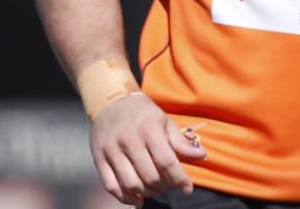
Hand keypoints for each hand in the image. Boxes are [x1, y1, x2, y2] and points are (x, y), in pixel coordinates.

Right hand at [89, 93, 207, 204]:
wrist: (109, 101)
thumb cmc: (142, 114)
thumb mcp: (164, 121)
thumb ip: (181, 142)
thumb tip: (201, 156)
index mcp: (147, 128)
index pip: (166, 162)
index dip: (180, 179)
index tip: (187, 188)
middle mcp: (127, 139)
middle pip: (150, 176)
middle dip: (164, 187)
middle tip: (168, 185)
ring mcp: (110, 149)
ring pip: (131, 184)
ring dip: (147, 193)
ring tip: (153, 189)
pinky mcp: (98, 157)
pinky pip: (111, 185)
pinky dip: (125, 198)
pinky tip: (136, 198)